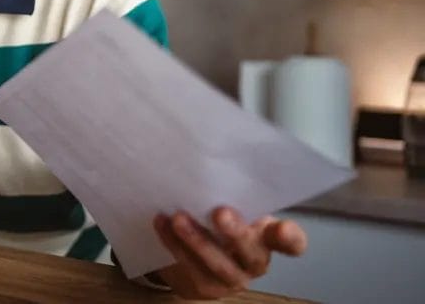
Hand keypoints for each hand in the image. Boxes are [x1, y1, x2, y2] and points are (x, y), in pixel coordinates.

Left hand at [153, 207, 306, 299]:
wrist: (193, 255)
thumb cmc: (216, 223)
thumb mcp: (230, 208)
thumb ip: (230, 196)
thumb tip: (209, 166)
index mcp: (267, 239)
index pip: (291, 243)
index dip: (290, 238)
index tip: (282, 228)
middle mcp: (254, 262)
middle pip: (252, 254)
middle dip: (236, 234)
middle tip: (219, 212)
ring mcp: (230, 279)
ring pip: (218, 264)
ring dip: (197, 240)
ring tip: (179, 218)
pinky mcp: (204, 287)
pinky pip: (189, 268)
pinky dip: (173, 244)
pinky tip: (161, 224)